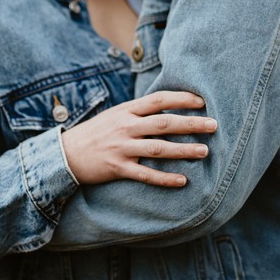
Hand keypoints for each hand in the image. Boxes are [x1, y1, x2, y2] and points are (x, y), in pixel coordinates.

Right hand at [61, 91, 217, 186]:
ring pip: (158, 148)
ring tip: (204, 151)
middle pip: (164, 123)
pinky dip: (165, 178)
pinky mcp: (117, 168)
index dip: (181, 99)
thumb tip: (166, 108)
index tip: (202, 102)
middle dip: (191, 124)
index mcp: (126, 111)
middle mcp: (126, 127)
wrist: (65, 154)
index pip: (158, 100)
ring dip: (183, 150)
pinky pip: (145, 174)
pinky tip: (182, 180)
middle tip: (214, 125)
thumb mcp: (115, 115)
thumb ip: (138, 112)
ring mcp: (122, 148)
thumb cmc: (95, 133)